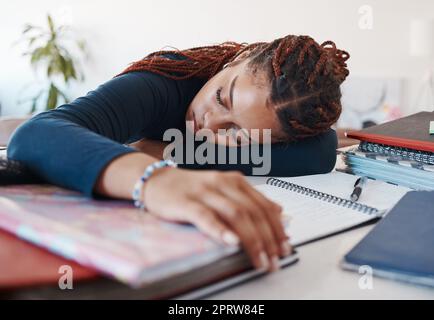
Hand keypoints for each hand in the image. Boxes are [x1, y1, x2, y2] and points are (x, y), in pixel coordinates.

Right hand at [143, 167, 291, 270]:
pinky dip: (220, 230)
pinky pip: (205, 216)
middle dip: (268, 238)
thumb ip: (249, 199)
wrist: (156, 179)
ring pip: (235, 214)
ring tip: (259, 259)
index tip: (285, 247)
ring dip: (251, 240)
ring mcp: (204, 192)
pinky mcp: (185, 202)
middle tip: (275, 259)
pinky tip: (231, 242)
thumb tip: (279, 211)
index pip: (263, 205)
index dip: (277, 228)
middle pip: (252, 211)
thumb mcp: (224, 190)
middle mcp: (223, 183)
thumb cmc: (191, 189)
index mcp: (235, 180)